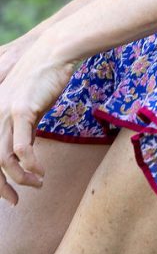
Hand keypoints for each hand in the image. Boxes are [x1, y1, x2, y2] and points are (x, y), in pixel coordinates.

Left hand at [0, 37, 76, 204]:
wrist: (53, 53)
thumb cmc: (43, 78)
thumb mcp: (28, 107)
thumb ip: (22, 128)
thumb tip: (25, 152)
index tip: (8, 194)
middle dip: (1, 187)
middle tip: (14, 201)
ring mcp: (5, 112)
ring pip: (2, 159)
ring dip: (19, 178)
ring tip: (36, 184)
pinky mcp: (22, 110)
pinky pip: (21, 147)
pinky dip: (30, 164)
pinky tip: (40, 171)